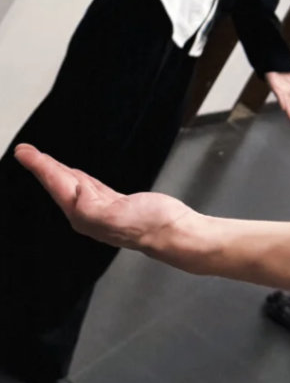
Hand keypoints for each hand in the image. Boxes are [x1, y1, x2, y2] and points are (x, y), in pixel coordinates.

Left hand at [14, 144, 193, 257]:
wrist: (172, 231)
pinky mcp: (116, 203)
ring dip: (56, 171)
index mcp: (83, 214)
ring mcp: (101, 208)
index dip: (39, 166)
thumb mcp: (115, 216)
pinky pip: (89, 186)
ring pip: (72, 184)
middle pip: (59, 183)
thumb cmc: (149, 224)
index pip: (56, 184)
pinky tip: (76, 175)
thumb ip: (91, 207)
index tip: (24, 152)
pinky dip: (78, 177)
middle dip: (42, 166)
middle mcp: (87, 213)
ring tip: (43, 160)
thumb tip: (77, 191)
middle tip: (25, 151)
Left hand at [266, 71, 289, 125]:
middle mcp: (282, 91)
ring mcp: (278, 88)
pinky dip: (281, 100)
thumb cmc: (280, 66)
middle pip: (288, 104)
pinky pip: (278, 94)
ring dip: (287, 109)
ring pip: (284, 101)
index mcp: (287, 89)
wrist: (272, 59)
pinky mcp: (273, 85)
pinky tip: (283, 106)